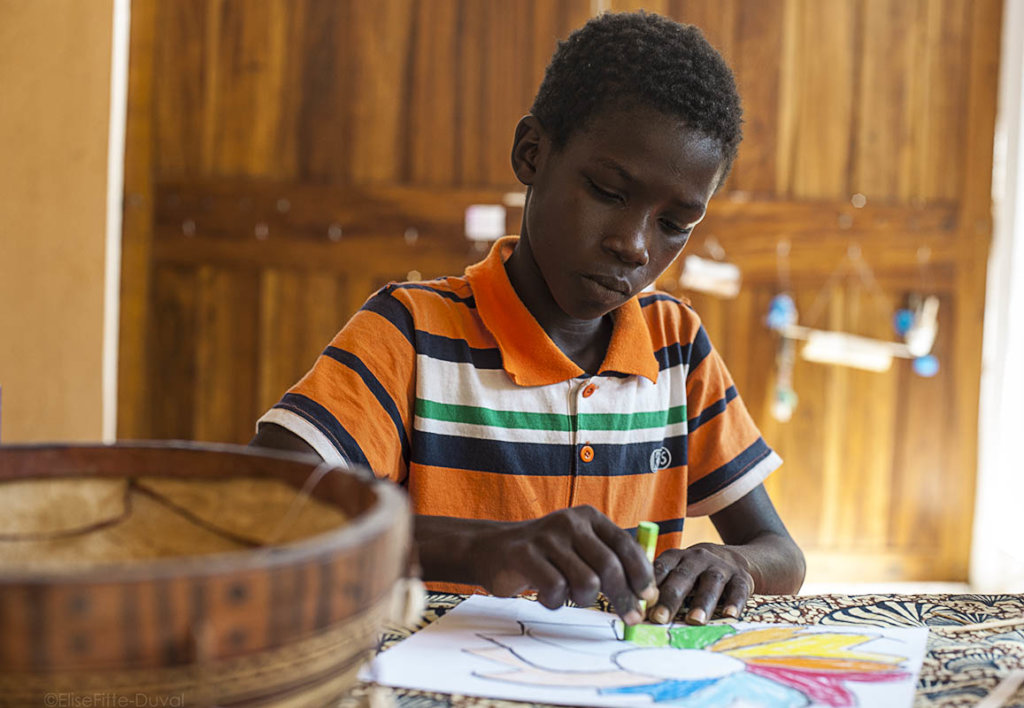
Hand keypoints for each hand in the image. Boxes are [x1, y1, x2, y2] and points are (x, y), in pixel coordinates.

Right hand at [472, 505, 657, 623]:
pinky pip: (555, 590)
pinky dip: (555, 602)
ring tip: (572, 596)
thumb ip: (610, 561)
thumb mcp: (580, 547)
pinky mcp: (525, 554)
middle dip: (623, 597)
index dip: (641, 574)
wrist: (493, 548)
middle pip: (609, 566)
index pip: (625, 544)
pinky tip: (548, 597)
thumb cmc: (547, 556)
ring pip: (586, 581)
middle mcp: (570, 522)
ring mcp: (546, 537)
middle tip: (629, 617)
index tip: (648, 598)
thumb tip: (646, 593)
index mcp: (589, 517)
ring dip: (584, 599)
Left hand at [647, 542, 753, 624]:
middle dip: (670, 598)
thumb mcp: (677, 571)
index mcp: (676, 556)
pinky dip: (735, 602)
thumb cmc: (695, 573)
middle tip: (659, 618)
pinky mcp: (742, 578)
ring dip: (702, 601)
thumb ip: (659, 587)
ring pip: (711, 582)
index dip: (650, 586)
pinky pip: (739, 589)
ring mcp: (721, 567)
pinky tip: (730, 615)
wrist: (735, 559)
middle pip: (682, 576)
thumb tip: (635, 611)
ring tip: (695, 621)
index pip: (660, 568)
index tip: (640, 605)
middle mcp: (697, 558)